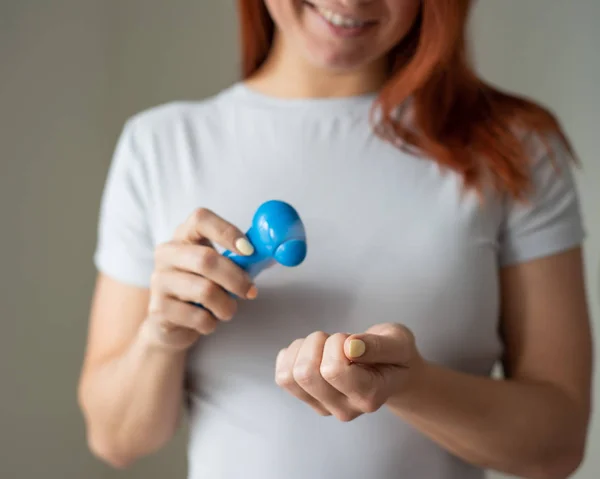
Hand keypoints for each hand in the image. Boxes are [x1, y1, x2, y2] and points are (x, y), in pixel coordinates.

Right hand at [142, 208, 257, 350]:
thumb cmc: (204, 287)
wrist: (172, 323)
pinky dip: (212, 323)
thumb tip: (282, 248)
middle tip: (251, 291)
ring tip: (228, 310)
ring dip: (227, 305)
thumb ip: (246, 257)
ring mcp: (159, 281)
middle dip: (236, 278)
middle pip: (206, 259)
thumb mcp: (222, 267)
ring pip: (204, 291)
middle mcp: (167, 254)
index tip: (250, 250)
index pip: (201, 219)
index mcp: (184, 236)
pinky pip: (198, 317)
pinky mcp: (158, 309)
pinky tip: (208, 321)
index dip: (228, 232)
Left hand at [275, 323, 422, 420]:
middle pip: (306, 374)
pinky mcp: (308, 399)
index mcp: (369, 396)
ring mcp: (324, 407)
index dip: (337, 344)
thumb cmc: (395, 355)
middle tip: (339, 340)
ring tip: (326, 346)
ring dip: (304, 348)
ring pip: (289, 376)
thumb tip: (350, 346)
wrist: (392, 371)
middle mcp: (344, 409)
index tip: (353, 340)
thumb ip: (378, 346)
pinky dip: (292, 355)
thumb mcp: (398, 342)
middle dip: (318, 343)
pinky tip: (313, 353)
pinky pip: (282, 375)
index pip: (333, 370)